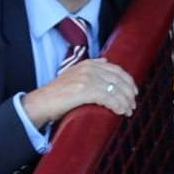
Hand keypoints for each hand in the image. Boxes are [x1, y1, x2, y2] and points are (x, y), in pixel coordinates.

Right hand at [22, 58, 137, 127]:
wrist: (40, 103)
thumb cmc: (57, 94)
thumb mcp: (74, 75)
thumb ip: (90, 68)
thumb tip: (105, 62)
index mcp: (89, 64)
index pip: (117, 69)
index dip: (128, 81)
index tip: (134, 92)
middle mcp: (89, 68)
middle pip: (119, 79)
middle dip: (129, 93)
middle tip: (132, 105)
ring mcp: (86, 78)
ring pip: (116, 90)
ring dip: (125, 102)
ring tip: (128, 111)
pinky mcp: (84, 90)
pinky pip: (108, 98)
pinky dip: (117, 106)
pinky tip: (120, 112)